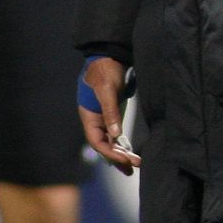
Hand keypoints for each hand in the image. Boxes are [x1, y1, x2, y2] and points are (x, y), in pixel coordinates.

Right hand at [79, 57, 140, 175]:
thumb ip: (110, 111)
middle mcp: (95, 119)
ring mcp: (103, 117)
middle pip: (103, 145)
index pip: (97, 141)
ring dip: (120, 154)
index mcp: (89, 115)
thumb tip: (115, 135)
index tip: (125, 159)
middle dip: (116, 158)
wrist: (110, 55)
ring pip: (110, 141)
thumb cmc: (105, 70)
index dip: (109, 153)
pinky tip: (130, 152)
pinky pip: (116, 134)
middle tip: (133, 167)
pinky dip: (123, 144)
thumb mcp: (107, 89)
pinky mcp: (113, 113)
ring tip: (133, 166)